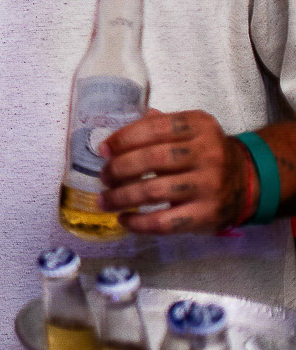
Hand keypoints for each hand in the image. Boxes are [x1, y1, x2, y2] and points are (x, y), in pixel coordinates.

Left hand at [100, 109, 247, 233]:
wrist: (247, 181)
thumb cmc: (204, 154)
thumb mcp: (189, 131)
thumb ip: (155, 128)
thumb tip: (111, 143)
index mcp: (199, 126)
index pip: (155, 127)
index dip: (123, 138)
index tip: (103, 150)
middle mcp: (208, 153)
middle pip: (152, 159)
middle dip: (119, 169)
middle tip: (104, 177)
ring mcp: (210, 185)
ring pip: (155, 191)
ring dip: (122, 197)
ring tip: (105, 200)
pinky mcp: (208, 214)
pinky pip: (166, 222)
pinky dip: (139, 223)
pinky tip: (124, 219)